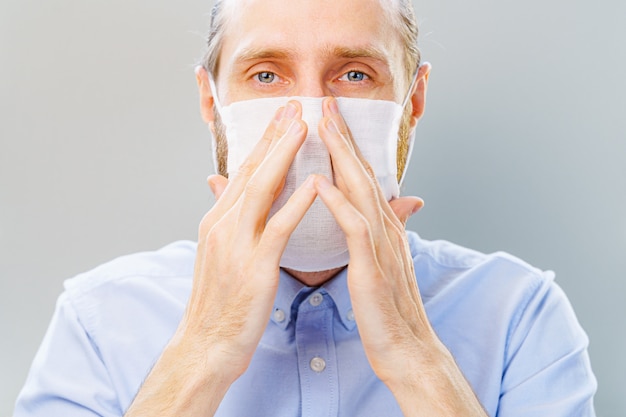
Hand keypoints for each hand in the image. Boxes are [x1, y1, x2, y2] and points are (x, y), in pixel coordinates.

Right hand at [125, 101, 316, 415]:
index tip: (281, 116)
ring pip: (262, 189)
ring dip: (282, 155)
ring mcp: (237, 244)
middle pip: (251, 170)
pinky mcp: (255, 266)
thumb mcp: (219, 256)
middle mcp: (223, 224)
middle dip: (273, 134)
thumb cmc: (219, 304)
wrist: (205, 345)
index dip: (263, 141)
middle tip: (293, 104)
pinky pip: (278, 228)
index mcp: (218, 221)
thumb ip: (228, 222)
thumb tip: (229, 196)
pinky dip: (296, 203)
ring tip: (302, 126)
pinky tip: (313, 184)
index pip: (243, 172)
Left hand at [314, 97, 486, 415]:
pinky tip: (321, 182)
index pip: (361, 176)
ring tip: (322, 124)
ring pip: (360, 189)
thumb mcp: (381, 263)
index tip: (327, 116)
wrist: (406, 348)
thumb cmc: (387, 309)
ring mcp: (381, 245)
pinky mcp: (373, 267)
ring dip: (341, 155)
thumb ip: (377, 231)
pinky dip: (339, 203)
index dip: (345, 144)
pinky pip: (355, 229)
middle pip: (361, 171)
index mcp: (382, 225)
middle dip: (342, 134)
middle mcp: (385, 227)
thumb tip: (377, 210)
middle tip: (324, 101)